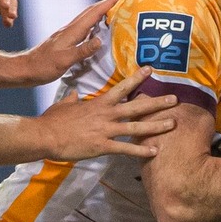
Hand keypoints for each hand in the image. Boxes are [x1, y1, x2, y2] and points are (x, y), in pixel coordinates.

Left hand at [8, 0, 109, 86]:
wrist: (25, 69)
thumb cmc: (43, 66)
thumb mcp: (64, 61)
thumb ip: (82, 51)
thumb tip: (100, 40)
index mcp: (72, 31)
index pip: (94, 12)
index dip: (110, 2)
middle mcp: (71, 29)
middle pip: (93, 10)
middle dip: (109, 2)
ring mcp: (69, 33)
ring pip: (89, 17)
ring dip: (103, 11)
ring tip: (118, 10)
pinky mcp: (67, 40)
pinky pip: (86, 27)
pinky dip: (97, 23)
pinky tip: (101, 28)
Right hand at [33, 68, 178, 162]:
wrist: (45, 135)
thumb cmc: (53, 121)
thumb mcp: (64, 105)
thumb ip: (73, 99)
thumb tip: (74, 93)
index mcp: (99, 103)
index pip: (122, 87)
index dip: (138, 78)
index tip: (151, 70)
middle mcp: (106, 114)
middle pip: (136, 106)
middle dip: (157, 102)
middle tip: (175, 98)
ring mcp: (105, 130)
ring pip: (136, 126)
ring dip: (156, 125)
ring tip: (173, 123)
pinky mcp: (102, 146)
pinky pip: (126, 149)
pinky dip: (141, 150)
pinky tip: (155, 151)